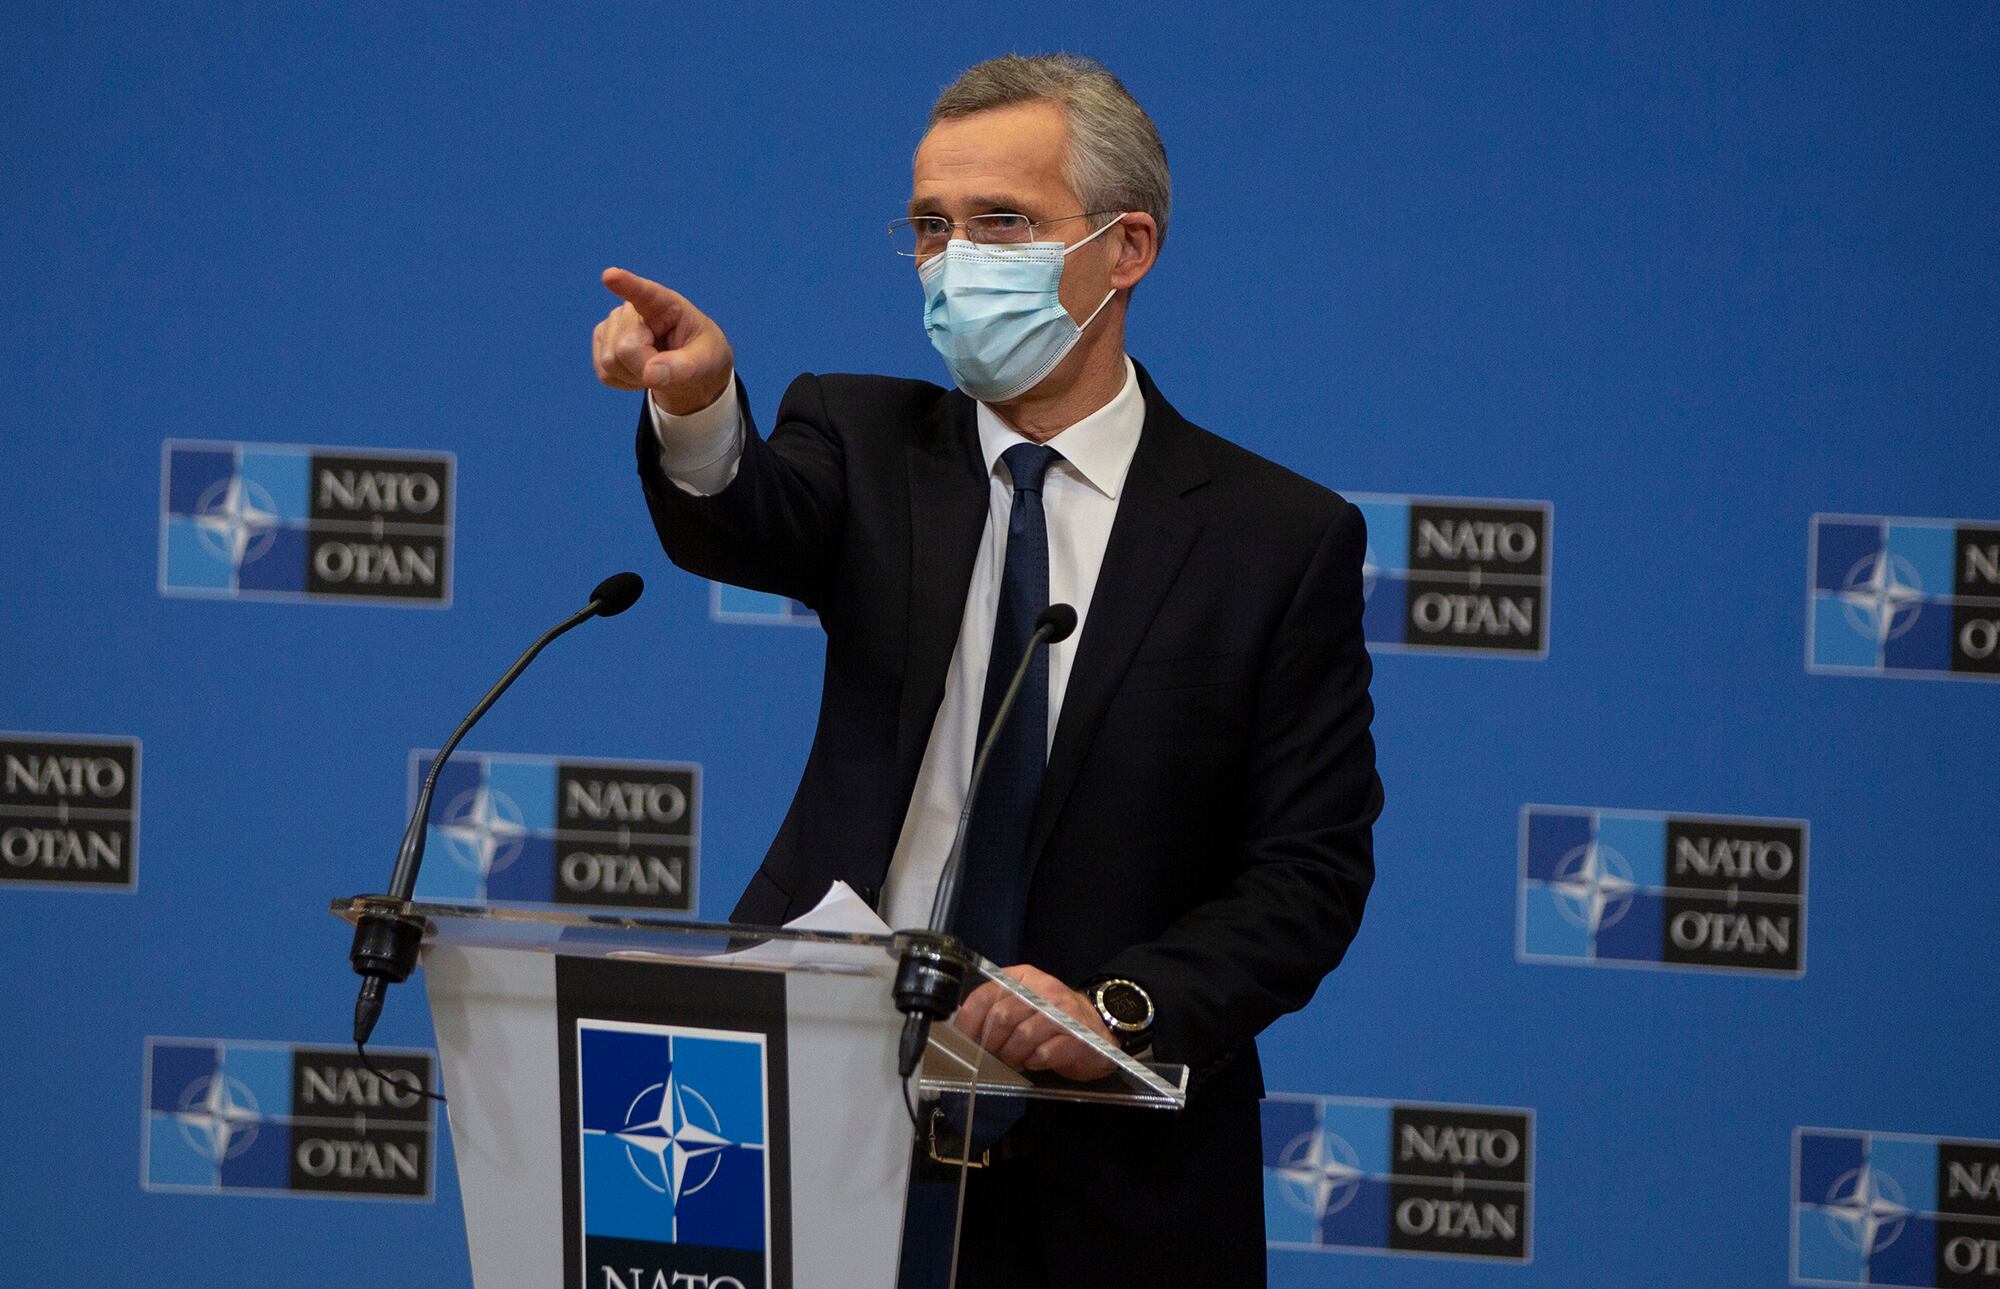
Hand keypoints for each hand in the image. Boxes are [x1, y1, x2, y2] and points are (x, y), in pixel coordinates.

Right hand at [592, 267, 735, 415]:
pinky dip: (625, 382)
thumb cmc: (701, 356)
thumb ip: (685, 368)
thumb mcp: (707, 362)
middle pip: (625, 348)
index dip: (626, 284)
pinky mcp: (601, 343)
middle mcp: (632, 309)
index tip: (610, 276)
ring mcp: (612, 324)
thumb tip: (651, 374)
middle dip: (645, 368)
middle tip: (668, 366)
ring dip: (635, 376)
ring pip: (610, 362)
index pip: (643, 292)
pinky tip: (640, 371)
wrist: (690, 370)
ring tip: (655, 366)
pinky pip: (605, 374)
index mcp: (665, 304)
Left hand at [952, 964, 1117, 1081]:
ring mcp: (1062, 1012)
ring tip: (1014, 1061)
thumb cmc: (1050, 1019)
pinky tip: (1034, 1062)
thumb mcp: (1022, 1005)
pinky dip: (1033, 1062)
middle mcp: (1043, 990)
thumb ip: (995, 1010)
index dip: (968, 1022)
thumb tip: (961, 1033)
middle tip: (991, 1058)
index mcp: (1023, 978)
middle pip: (1002, 1016)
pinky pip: (1044, 1053)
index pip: (986, 995)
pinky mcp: (1077, 1037)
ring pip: (1022, 1036)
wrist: (1097, 1029)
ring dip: (1012, 1056)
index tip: (961, 1043)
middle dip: (991, 1044)